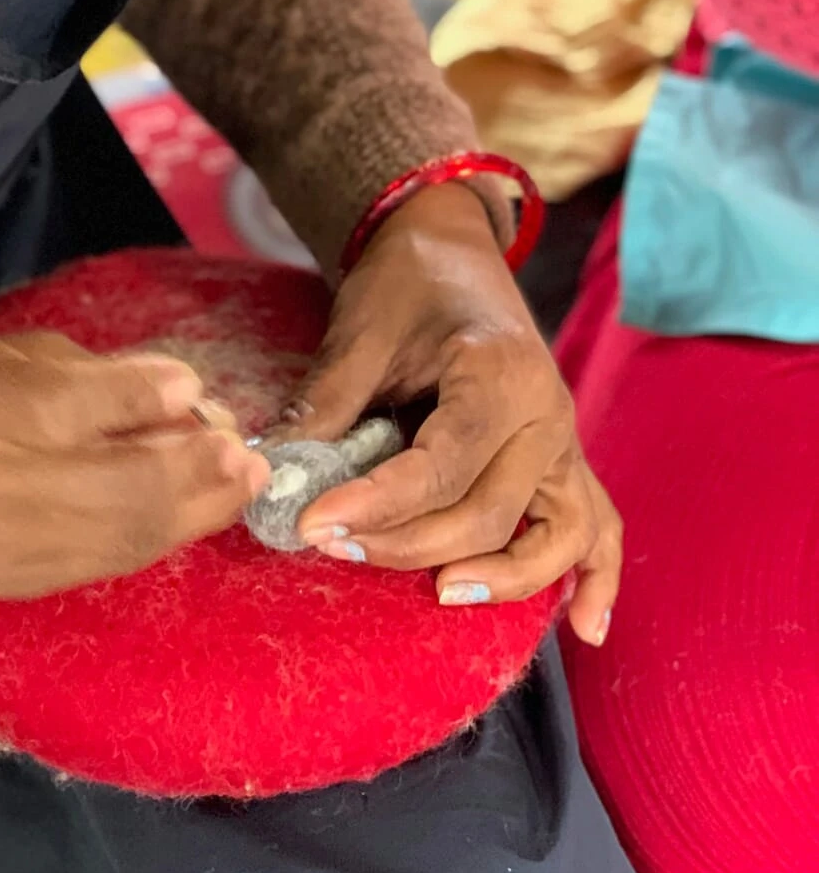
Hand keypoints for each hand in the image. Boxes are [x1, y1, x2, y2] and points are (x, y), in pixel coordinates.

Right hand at [0, 333, 267, 596]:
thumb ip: (84, 373)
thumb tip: (172, 391)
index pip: (89, 408)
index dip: (152, 397)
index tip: (192, 386)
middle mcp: (1, 484)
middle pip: (124, 486)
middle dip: (198, 469)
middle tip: (244, 453)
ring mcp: (9, 544)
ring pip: (124, 536)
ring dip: (194, 512)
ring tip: (237, 486)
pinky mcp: (14, 582)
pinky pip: (103, 564)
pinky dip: (154, 539)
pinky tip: (185, 516)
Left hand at [284, 183, 620, 645]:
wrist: (451, 242)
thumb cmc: (405, 281)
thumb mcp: (359, 332)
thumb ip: (325, 405)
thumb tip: (273, 474)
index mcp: (500, 374)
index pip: (441, 467)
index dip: (375, 506)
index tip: (311, 526)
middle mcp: (546, 414)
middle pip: (491, 513)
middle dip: (409, 544)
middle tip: (332, 546)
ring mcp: (564, 441)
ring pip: (556, 535)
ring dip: (503, 577)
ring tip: (441, 596)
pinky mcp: (564, 458)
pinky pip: (599, 527)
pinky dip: (599, 578)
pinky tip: (588, 629)